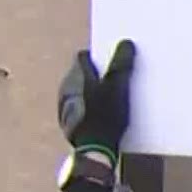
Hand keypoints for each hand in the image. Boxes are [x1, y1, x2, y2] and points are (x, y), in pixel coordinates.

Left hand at [58, 39, 136, 155]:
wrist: (94, 149)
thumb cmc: (106, 115)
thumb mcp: (119, 86)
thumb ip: (121, 63)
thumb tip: (125, 42)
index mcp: (76, 75)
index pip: (84, 56)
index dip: (99, 55)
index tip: (113, 59)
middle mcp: (66, 87)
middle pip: (82, 74)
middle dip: (98, 74)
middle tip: (118, 80)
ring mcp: (66, 106)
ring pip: (81, 91)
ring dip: (94, 92)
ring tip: (114, 101)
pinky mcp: (69, 122)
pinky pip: (81, 108)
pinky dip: (91, 108)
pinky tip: (104, 116)